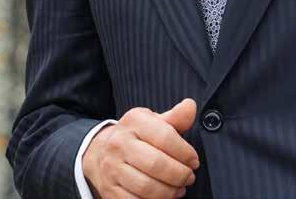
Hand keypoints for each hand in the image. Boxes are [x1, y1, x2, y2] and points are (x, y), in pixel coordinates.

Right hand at [82, 98, 199, 197]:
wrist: (101, 151)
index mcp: (134, 121)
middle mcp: (120, 143)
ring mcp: (112, 168)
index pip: (165, 137)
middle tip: (189, 177)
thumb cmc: (135, 135)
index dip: (184, 152)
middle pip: (156, 164)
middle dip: (179, 174)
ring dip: (169, 192)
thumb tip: (191, 106)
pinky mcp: (109, 190)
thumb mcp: (153, 121)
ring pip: (146, 187)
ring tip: (179, 188)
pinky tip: (163, 197)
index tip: (194, 161)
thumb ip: (175, 117)